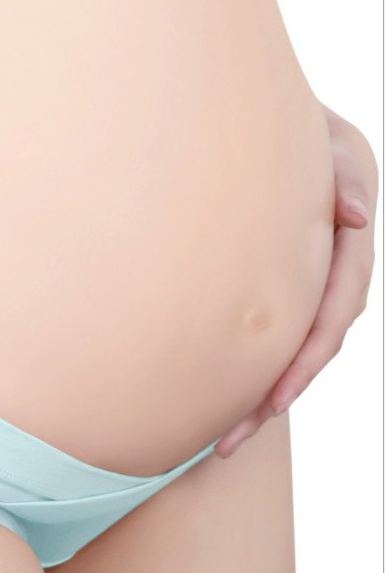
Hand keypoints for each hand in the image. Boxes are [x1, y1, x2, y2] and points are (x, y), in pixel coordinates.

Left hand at [216, 104, 378, 458]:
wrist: (272, 133)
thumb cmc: (302, 134)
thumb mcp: (329, 142)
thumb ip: (344, 174)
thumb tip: (354, 216)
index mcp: (347, 249)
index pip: (335, 313)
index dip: (308, 358)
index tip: (278, 398)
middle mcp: (327, 276)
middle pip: (308, 350)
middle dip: (273, 396)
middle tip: (233, 439)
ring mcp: (303, 286)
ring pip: (286, 351)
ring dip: (258, 397)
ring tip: (221, 438)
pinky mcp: (277, 288)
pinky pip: (267, 335)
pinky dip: (248, 368)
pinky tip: (219, 397)